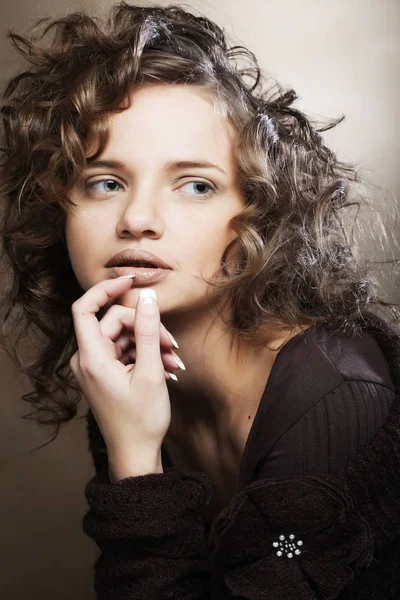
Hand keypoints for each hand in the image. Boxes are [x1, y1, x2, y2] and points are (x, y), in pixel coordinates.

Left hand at [69, 276, 179, 472]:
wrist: (135, 454)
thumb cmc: (141, 419)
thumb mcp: (150, 372)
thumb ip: (149, 332)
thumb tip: (147, 298)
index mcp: (91, 358)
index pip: (84, 308)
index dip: (104, 289)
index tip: (130, 280)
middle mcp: (87, 359)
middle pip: (114, 322)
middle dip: (146, 327)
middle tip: (173, 343)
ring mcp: (96, 367)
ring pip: (123, 337)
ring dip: (151, 344)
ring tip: (175, 361)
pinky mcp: (105, 373)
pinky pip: (125, 352)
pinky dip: (146, 355)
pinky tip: (167, 368)